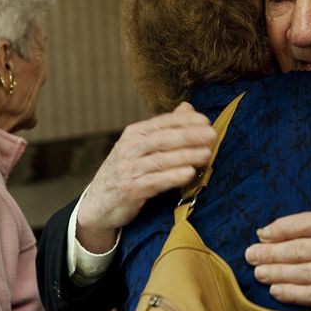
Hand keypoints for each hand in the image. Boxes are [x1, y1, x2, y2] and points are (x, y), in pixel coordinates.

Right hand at [76, 102, 215, 252]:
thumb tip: (188, 107)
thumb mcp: (141, 146)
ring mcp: (129, 169)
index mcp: (134, 134)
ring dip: (186, 156)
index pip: (162, 122)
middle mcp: (129, 148)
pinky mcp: (130, 190)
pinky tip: (189, 174)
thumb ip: (165, 128)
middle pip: (163, 138)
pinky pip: (155, 182)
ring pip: (161, 159)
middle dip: (189, 135)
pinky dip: (173, 177)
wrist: (99, 202)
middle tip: (211, 134)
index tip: (206, 120)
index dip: (185, 121)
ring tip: (206, 153)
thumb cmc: (127, 171)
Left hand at [245, 178, 310, 310]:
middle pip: (297, 249)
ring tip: (257, 271)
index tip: (263, 231)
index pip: (305, 223)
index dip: (280, 228)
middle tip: (249, 253)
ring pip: (302, 273)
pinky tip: (277, 290)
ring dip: (275, 272)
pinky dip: (292, 293)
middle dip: (269, 251)